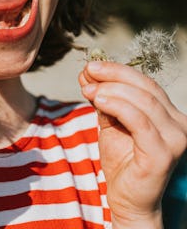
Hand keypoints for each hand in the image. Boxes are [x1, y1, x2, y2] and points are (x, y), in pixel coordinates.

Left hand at [79, 61, 186, 227]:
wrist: (127, 199)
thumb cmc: (121, 161)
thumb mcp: (110, 123)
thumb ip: (104, 99)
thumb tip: (88, 73)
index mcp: (167, 114)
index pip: (145, 83)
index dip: (117, 71)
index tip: (91, 66)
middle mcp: (178, 123)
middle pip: (145, 87)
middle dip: (113, 75)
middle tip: (88, 72)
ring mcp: (175, 139)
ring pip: (143, 101)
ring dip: (112, 90)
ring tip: (89, 89)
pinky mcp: (163, 154)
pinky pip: (140, 122)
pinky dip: (118, 107)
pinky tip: (98, 101)